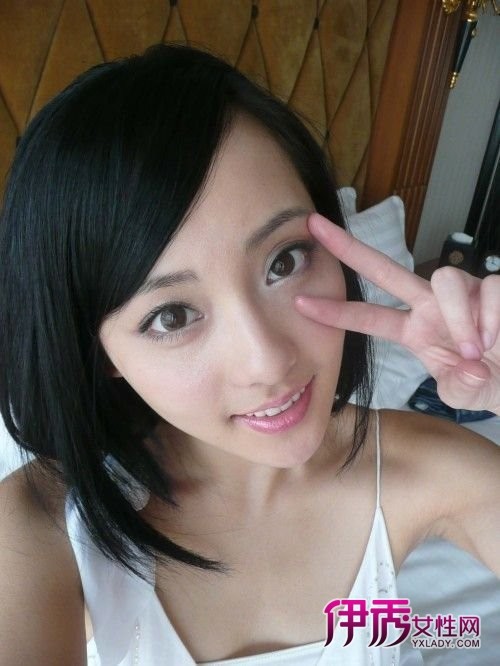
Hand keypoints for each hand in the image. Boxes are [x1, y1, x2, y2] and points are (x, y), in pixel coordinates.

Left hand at [295, 213, 499, 414]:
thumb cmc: (489, 380)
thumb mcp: (463, 392)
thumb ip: (458, 385)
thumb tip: (467, 368)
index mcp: (414, 330)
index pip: (368, 317)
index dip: (336, 312)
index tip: (300, 303)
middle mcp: (431, 304)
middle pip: (384, 269)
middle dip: (349, 248)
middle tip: (316, 226)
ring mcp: (462, 292)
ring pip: (444, 279)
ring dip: (458, 317)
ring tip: (473, 349)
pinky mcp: (494, 287)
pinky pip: (488, 291)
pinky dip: (491, 319)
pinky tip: (496, 338)